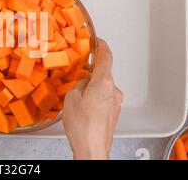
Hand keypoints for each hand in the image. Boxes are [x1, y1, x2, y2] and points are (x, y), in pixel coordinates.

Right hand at [62, 39, 122, 159]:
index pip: (106, 56)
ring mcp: (115, 103)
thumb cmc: (83, 126)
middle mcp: (113, 91)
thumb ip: (79, 83)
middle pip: (104, 72)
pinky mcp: (113, 113)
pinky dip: (95, 97)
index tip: (98, 40)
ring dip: (92, 87)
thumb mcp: (72, 97)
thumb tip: (84, 80)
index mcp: (104, 82)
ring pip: (103, 87)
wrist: (92, 148)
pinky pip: (104, 98)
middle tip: (78, 72)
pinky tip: (83, 107)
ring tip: (77, 97)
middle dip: (91, 71)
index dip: (101, 45)